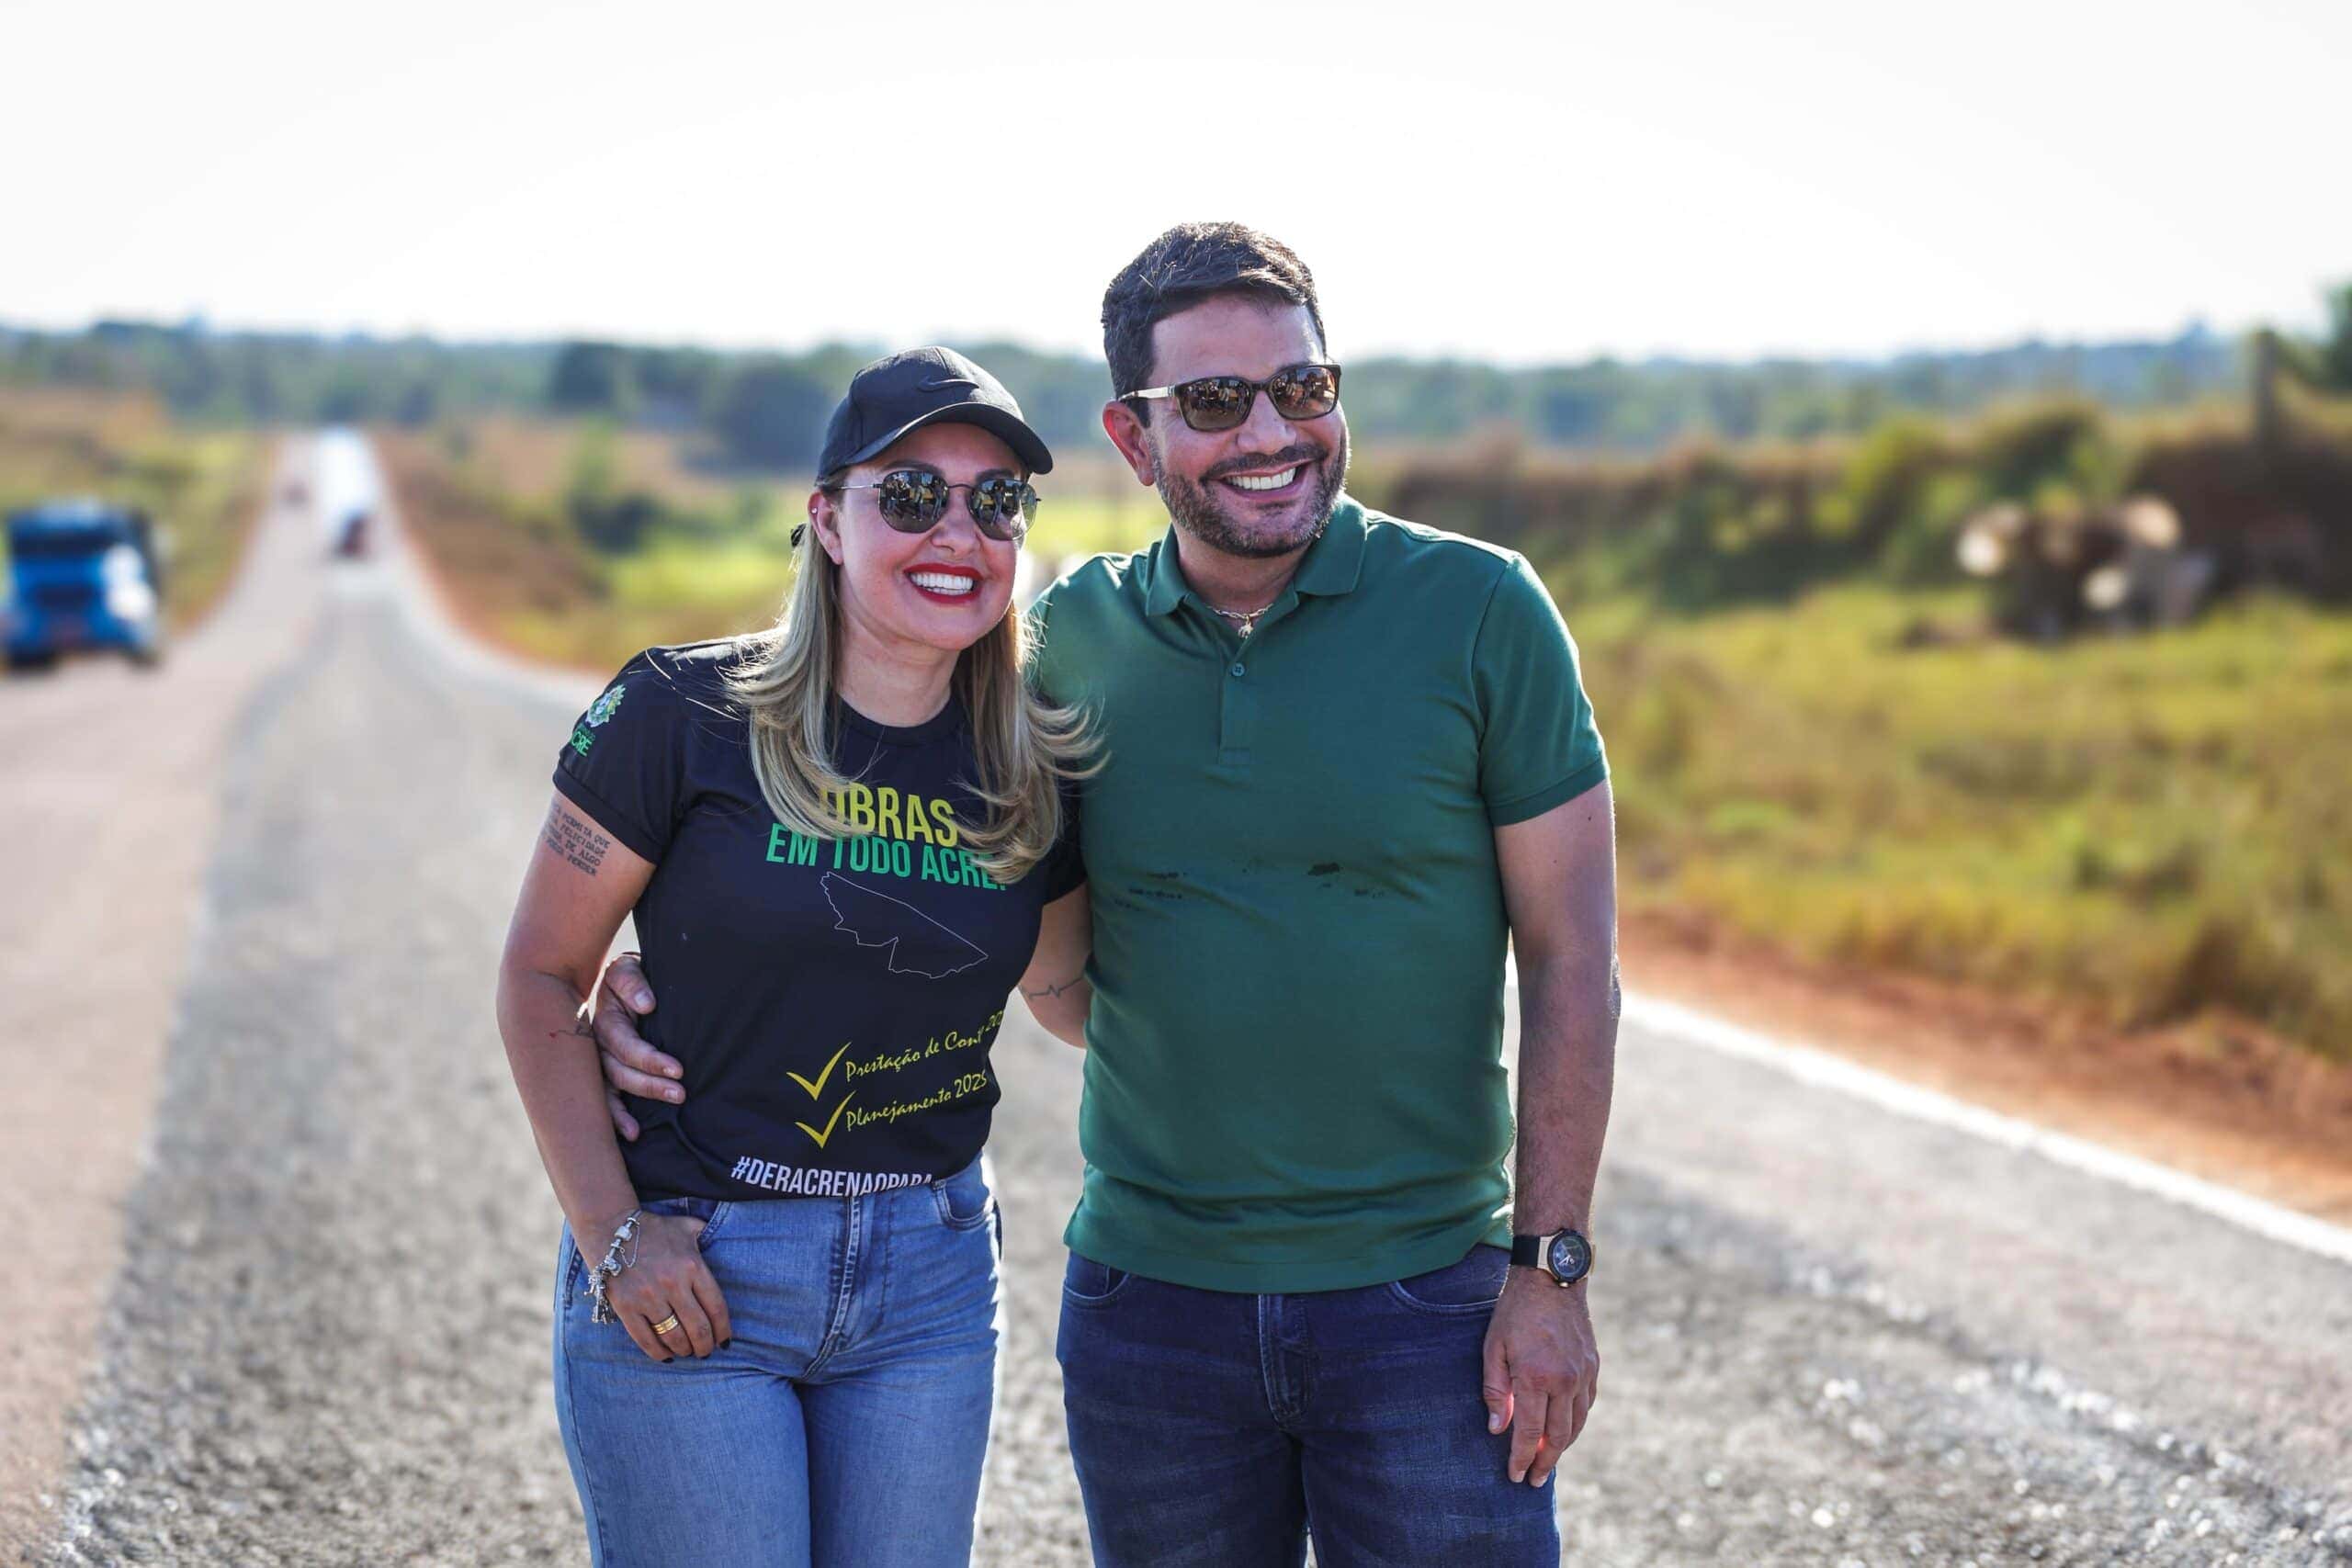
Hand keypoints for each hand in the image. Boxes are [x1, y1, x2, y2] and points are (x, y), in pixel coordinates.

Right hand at [594, 952, 681, 1140]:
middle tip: (680, 1094)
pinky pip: (602, 1098)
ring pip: (607, 1089)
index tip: (678, 1070)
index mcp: (605, 1018)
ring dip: (624, 1111)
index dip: (650, 1059)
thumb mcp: (628, 969)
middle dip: (648, 1085)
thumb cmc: (633, 977)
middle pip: (617, 1071)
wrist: (626, 982)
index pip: (625, 1044)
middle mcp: (596, 1043)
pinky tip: (628, 1135)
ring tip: (640, 1131)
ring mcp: (596, 1061)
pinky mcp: (600, 1074)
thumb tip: (646, 1006)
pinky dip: (612, 1117)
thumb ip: (633, 982)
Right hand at [597, 1211, 730, 1361]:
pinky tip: (666, 1355)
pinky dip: (658, 1353)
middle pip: (698, 1328)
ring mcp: (648, 1297)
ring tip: (687, 1351)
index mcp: (692, 1266)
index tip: (725, 1341)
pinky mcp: (626, 1307)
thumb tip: (728, 1240)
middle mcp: (673, 1284)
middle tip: (706, 1351)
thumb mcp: (687, 1226)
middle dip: (705, 1346)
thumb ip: (709, 1235)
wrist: (610, 1228)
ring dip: (684, 1350)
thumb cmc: (654, 1229)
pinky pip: (646, 1339)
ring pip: (674, 1336)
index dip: (723, 1330)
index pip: (716, 1307)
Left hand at [1481, 1268, 1598, 1486]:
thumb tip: (1497, 1429)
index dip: (1520, 1457)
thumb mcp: (1493, 1347)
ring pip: (1576, 1424)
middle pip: (1557, 1436)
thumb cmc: (1515, 1312)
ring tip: (1547, 1460)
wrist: (1552, 1277)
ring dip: (1562, 1447)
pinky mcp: (1593, 1366)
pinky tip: (1564, 1429)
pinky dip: (1575, 1423)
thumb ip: (1496, 1390)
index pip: (1529, 1432)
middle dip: (1544, 1462)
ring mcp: (1583, 1374)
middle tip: (1534, 1480)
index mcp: (1536, 1377)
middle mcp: (1564, 1380)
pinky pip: (1586, 1405)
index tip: (1515, 1475)